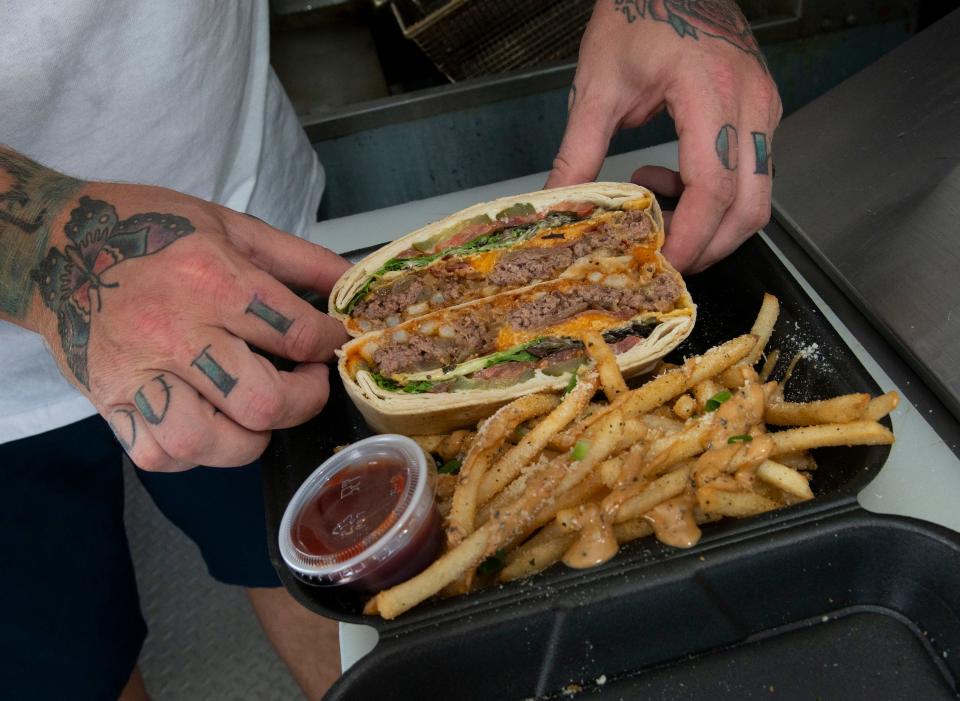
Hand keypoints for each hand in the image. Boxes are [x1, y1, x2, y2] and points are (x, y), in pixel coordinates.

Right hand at [30, 182, 349, 470]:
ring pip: (211, 441)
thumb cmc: (145, 230)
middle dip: (305, 402)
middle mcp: (176, 331)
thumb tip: (349, 284)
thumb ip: (298, 256)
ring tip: (257, 414)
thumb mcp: (229, 224)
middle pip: (263, 401)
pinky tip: (211, 423)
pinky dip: (196, 452)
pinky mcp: (110, 402)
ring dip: (251, 438)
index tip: (330, 345)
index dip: (330, 346)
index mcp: (211, 278)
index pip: (297, 334)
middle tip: (306, 385)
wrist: (55, 248)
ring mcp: (139, 373)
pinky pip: (162, 454)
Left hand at [545, 0, 781, 271]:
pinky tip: (672, 181)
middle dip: (710, 247)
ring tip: (658, 209)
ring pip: (760, 196)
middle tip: (664, 257)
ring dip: (715, 224)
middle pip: (750, 206)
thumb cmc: (637, 13)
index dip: (690, 237)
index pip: (712, 189)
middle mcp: (749, 103)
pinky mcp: (762, 111)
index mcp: (709, 92)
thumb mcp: (598, 86)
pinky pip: (754, 174)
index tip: (663, 262)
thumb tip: (559, 204)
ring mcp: (764, 107)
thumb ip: (579, 153)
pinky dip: (718, 197)